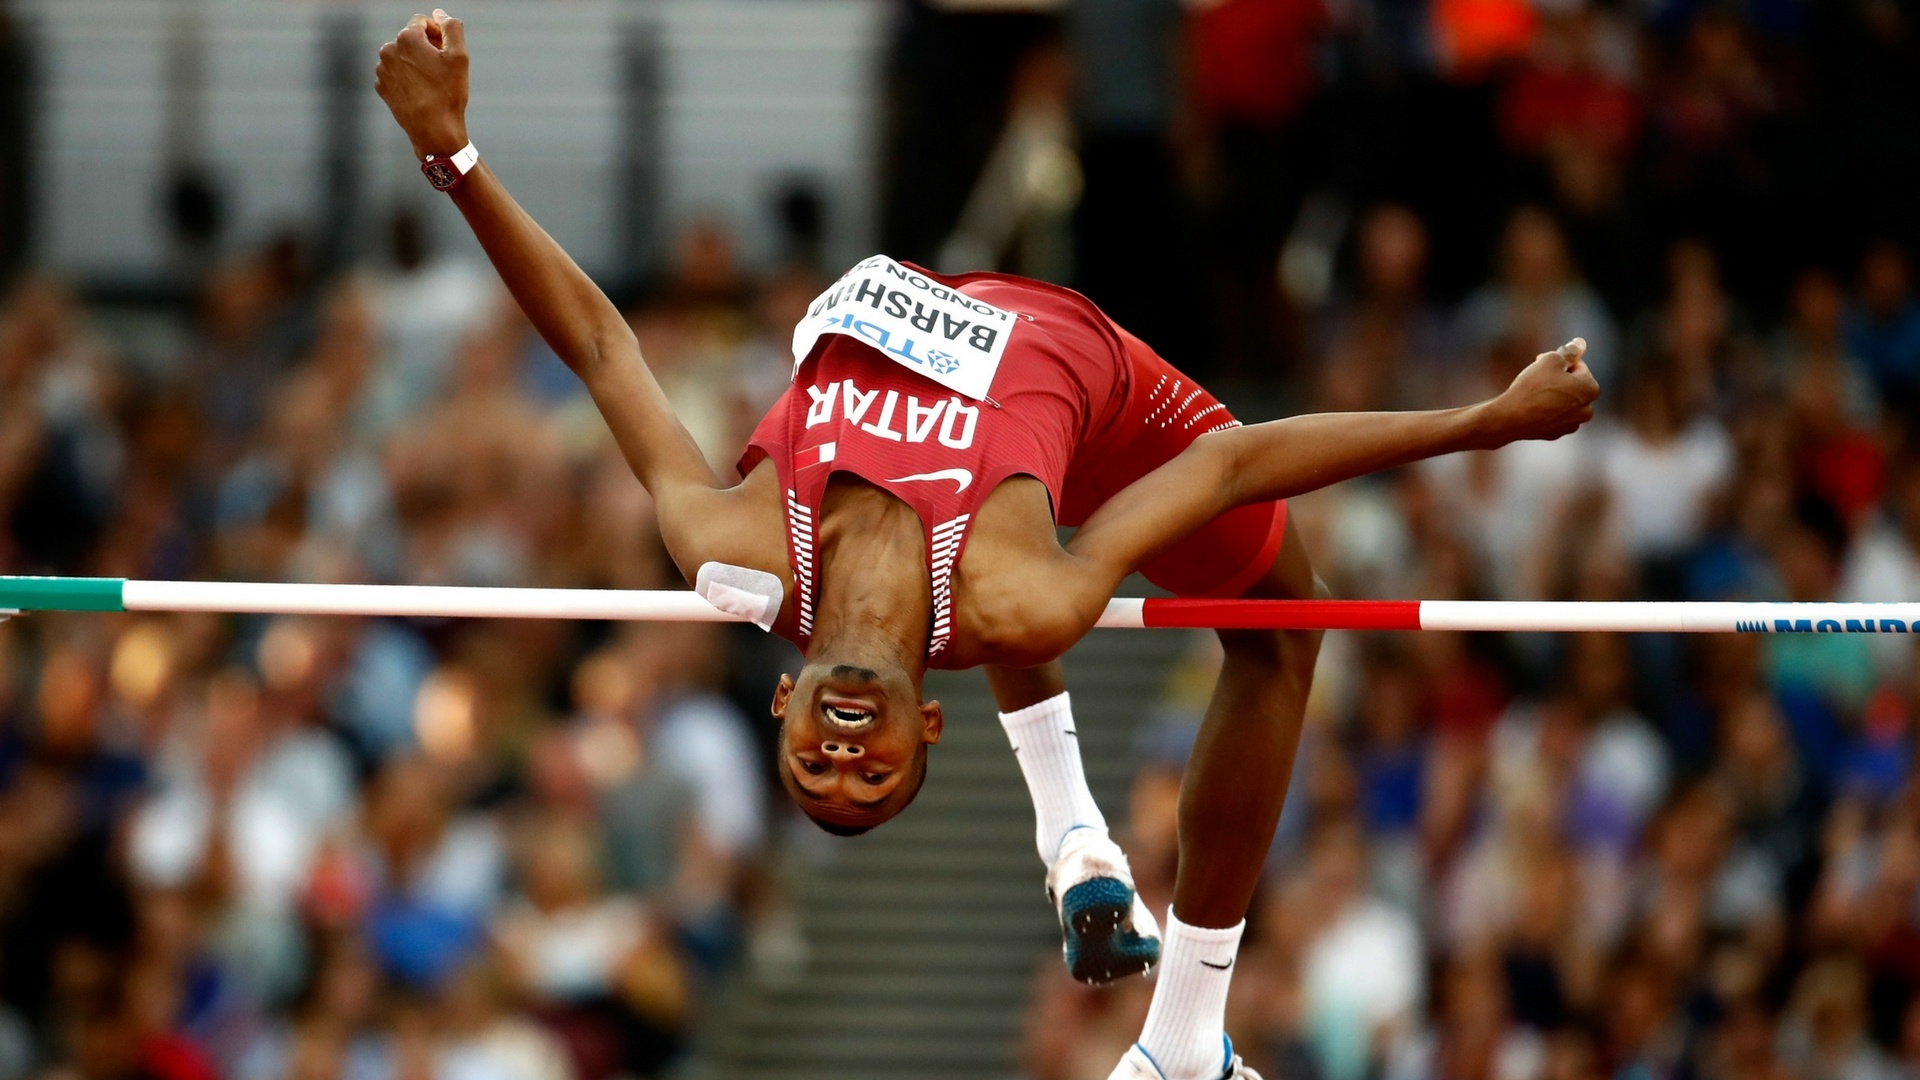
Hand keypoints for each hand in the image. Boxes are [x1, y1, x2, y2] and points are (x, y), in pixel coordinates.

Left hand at [376, 9, 469, 160]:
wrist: (433, 130)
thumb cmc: (448, 94)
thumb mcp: (460, 56)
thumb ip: (452, 27)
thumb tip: (440, 14)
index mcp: (406, 38)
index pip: (422, 22)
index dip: (438, 34)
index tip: (447, 52)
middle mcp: (389, 49)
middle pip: (411, 38)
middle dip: (426, 48)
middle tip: (442, 69)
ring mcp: (382, 69)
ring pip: (402, 56)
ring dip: (416, 63)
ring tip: (431, 83)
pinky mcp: (381, 87)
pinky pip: (396, 74)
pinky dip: (408, 78)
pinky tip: (421, 92)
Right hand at [1481, 338, 1599, 444]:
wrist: (1510, 418)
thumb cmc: (1532, 387)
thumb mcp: (1551, 360)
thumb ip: (1569, 351)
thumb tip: (1581, 342)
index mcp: (1590, 389)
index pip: (1579, 367)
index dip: (1560, 362)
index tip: (1542, 363)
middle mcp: (1587, 409)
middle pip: (1574, 386)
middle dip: (1559, 378)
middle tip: (1538, 375)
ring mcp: (1571, 424)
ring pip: (1564, 402)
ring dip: (1554, 394)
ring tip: (1534, 393)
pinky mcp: (1556, 434)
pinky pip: (1554, 416)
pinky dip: (1546, 409)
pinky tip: (1531, 407)